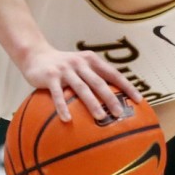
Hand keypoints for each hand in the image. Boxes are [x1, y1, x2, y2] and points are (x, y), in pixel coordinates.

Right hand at [20, 45, 140, 121]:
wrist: (35, 54)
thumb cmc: (63, 65)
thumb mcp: (81, 66)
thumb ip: (95, 77)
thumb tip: (115, 99)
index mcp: (91, 60)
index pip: (113, 73)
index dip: (127, 86)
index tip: (139, 100)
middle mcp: (80, 63)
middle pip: (99, 82)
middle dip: (111, 98)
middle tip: (120, 113)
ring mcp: (65, 70)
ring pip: (81, 88)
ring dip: (92, 103)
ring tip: (101, 117)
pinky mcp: (50, 77)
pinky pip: (57, 95)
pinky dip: (62, 107)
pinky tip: (68, 120)